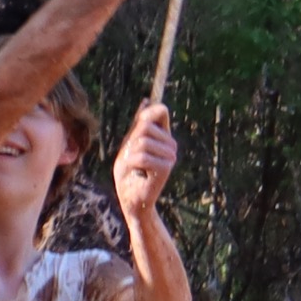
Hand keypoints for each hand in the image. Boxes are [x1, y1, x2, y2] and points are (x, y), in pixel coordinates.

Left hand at [113, 101, 179, 216]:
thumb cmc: (129, 174)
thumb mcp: (129, 144)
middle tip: (131, 159)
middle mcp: (171, 145)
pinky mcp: (166, 168)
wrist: (132, 200)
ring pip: (142, 141)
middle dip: (130, 142)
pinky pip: (142, 157)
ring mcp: (170, 156)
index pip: (160, 111)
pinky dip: (132, 164)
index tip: (135, 132)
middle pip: (145, 126)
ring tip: (133, 168)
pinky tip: (136, 174)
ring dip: (129, 155)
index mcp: (164, 136)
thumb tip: (146, 100)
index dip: (146, 114)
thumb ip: (138, 125)